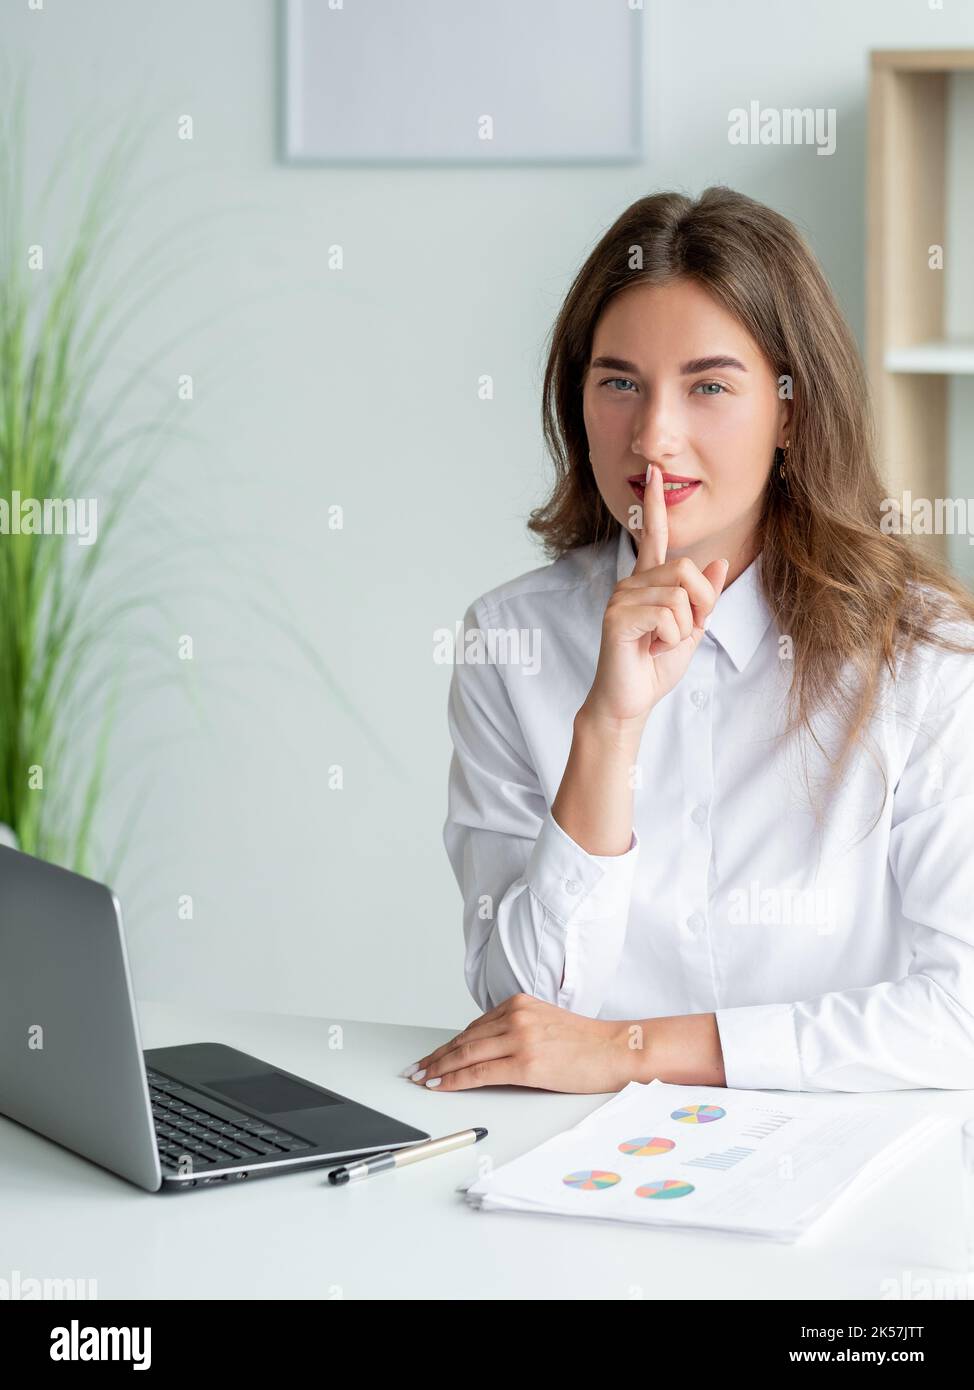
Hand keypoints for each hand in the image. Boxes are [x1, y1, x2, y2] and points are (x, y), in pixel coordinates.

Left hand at [402, 994, 638, 1094]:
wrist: (617, 1050)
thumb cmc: (587, 1044)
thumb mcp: (545, 1023)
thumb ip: (516, 1029)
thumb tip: (486, 1050)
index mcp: (519, 1003)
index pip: (473, 1027)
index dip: (449, 1044)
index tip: (432, 1055)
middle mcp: (516, 1016)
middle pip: (464, 1039)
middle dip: (436, 1056)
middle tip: (416, 1068)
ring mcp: (520, 1038)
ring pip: (466, 1055)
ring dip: (439, 1067)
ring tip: (423, 1078)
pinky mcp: (525, 1063)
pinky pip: (479, 1073)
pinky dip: (454, 1079)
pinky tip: (441, 1084)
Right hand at [581, 462, 728, 730]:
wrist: (630, 700)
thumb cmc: (653, 666)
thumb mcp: (691, 629)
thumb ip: (703, 598)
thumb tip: (719, 562)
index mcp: (646, 581)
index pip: (652, 535)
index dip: (655, 505)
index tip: (655, 473)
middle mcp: (630, 583)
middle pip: (686, 569)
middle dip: (700, 605)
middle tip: (683, 632)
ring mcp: (620, 597)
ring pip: (679, 595)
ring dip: (684, 628)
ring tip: (661, 643)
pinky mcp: (617, 616)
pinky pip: (667, 614)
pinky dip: (671, 638)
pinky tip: (651, 648)